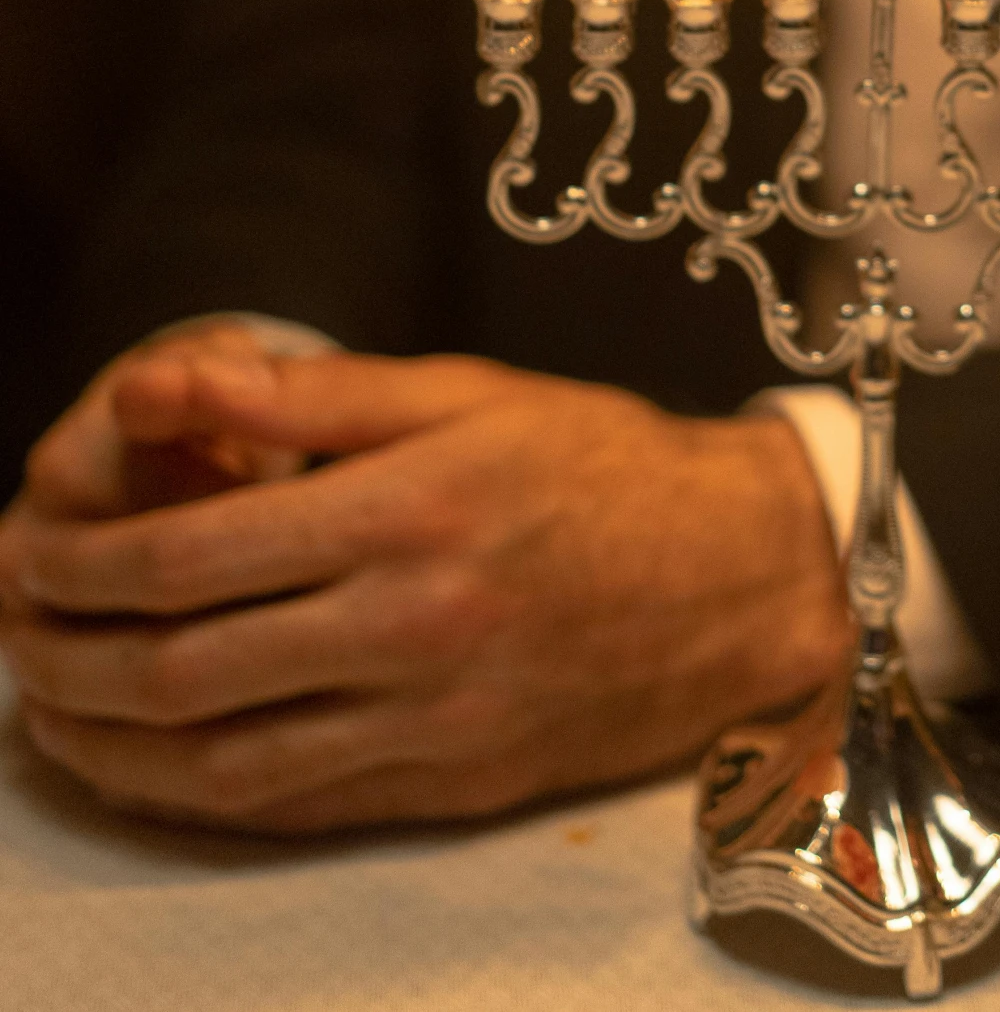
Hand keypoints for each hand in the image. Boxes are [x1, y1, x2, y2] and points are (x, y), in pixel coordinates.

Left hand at [0, 351, 848, 832]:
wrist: (735, 577)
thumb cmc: (595, 463)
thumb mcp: (462, 390)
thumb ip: (305, 394)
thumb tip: (160, 382)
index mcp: (410, 508)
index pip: (191, 553)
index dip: (81, 557)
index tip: (31, 544)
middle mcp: (414, 623)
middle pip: (183, 665)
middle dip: (65, 649)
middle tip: (16, 621)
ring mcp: (430, 719)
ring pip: (218, 758)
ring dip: (104, 739)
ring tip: (46, 701)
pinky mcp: (449, 785)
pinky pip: (288, 807)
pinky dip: (188, 796)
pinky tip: (140, 765)